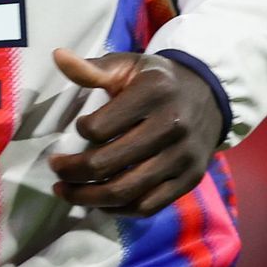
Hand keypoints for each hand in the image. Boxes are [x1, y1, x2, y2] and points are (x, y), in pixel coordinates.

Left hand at [47, 50, 220, 216]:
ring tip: (66, 191)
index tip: (79, 127)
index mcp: (153, 93)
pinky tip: (99, 202)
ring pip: (126, 191)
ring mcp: (183, 157)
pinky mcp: (190, 179)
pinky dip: (118, 210)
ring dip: (88, 197)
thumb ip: (92, 68)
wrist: (209, 95)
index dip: (81, 130)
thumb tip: (58, 56)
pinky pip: (148, 206)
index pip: (100, 127)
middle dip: (73, 171)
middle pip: (108, 163)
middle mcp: (172, 126)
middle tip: (56, 169)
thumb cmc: (157, 80)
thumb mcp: (128, 65)